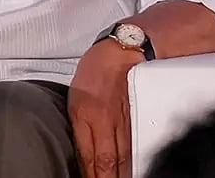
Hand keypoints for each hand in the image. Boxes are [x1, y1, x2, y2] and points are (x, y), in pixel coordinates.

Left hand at [69, 38, 143, 177]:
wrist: (122, 50)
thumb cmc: (97, 70)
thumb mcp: (76, 97)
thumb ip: (80, 126)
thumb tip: (82, 152)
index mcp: (83, 114)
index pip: (87, 156)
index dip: (89, 175)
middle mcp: (102, 119)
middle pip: (107, 161)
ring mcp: (123, 119)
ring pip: (124, 157)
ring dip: (122, 173)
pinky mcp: (138, 116)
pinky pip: (135, 144)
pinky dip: (134, 160)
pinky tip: (133, 169)